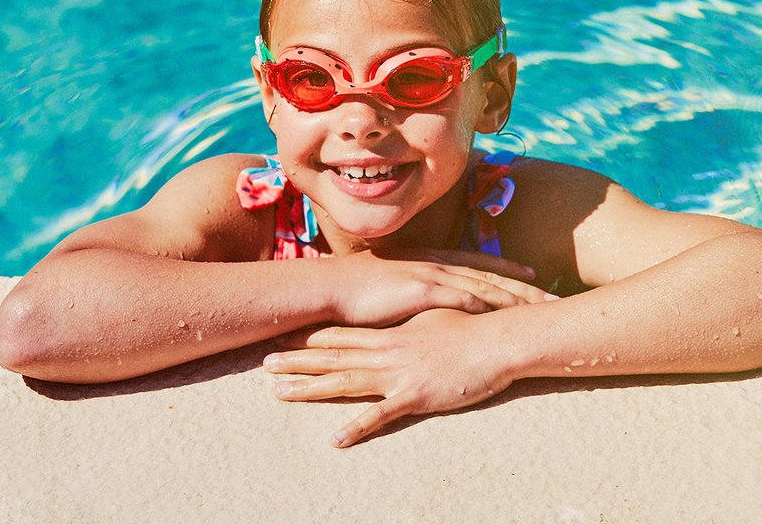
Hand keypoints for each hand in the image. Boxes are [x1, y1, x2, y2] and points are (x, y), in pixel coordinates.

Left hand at [263, 308, 513, 446]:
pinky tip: (335, 440)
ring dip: (310, 388)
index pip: (342, 335)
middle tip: (264, 364)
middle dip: (297, 362)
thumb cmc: (471, 329)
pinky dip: (356, 427)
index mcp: (391, 335)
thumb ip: (411, 327)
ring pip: (345, 381)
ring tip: (279, 393)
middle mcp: (388, 352)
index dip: (310, 340)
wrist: (497, 339)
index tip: (284, 340)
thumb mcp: (434, 321)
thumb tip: (399, 330)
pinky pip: (380, 415)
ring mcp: (398, 373)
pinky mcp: (415, 395)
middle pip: (333, 356)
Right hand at [326, 249, 553, 326]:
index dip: (508, 268)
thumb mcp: (391, 285)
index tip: (534, 275)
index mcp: (430, 259)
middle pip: (491, 273)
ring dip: (516, 296)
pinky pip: (463, 298)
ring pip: (485, 285)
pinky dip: (487, 304)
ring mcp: (430, 274)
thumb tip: (423, 298)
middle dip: (524, 285)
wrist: (328, 287)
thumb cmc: (354, 290)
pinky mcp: (421, 290)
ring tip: (543, 307)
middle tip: (554, 294)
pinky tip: (507, 312)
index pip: (479, 263)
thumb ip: (412, 288)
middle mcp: (436, 262)